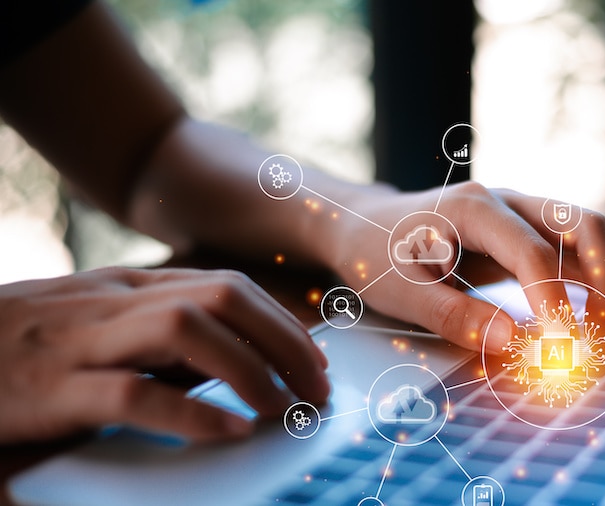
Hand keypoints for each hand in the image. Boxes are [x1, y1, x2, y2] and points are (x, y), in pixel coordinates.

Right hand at [0, 267, 327, 443]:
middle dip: (284, 342)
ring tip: (283, 409)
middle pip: (223, 299)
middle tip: (317, 390)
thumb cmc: (21, 347)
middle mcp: (113, 301)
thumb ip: (157, 336)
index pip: (227, 287)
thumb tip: (233, 361)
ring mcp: (82, 340)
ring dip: (250, 370)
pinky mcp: (52, 388)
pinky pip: (133, 393)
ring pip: (187, 330)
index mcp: (127, 287)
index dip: (282, 322)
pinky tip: (228, 431)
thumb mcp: (97, 328)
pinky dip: (189, 412)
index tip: (316, 361)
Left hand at [323, 181, 604, 351]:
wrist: (363, 226)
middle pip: (582, 225)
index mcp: (473, 208)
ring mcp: (522, 215)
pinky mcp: (527, 236)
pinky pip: (578, 256)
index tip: (568, 344)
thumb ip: (456, 316)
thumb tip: (517, 343)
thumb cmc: (377, 256)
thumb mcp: (403, 292)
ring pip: (591, 240)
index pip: (529, 252)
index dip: (554, 298)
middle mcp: (507, 203)